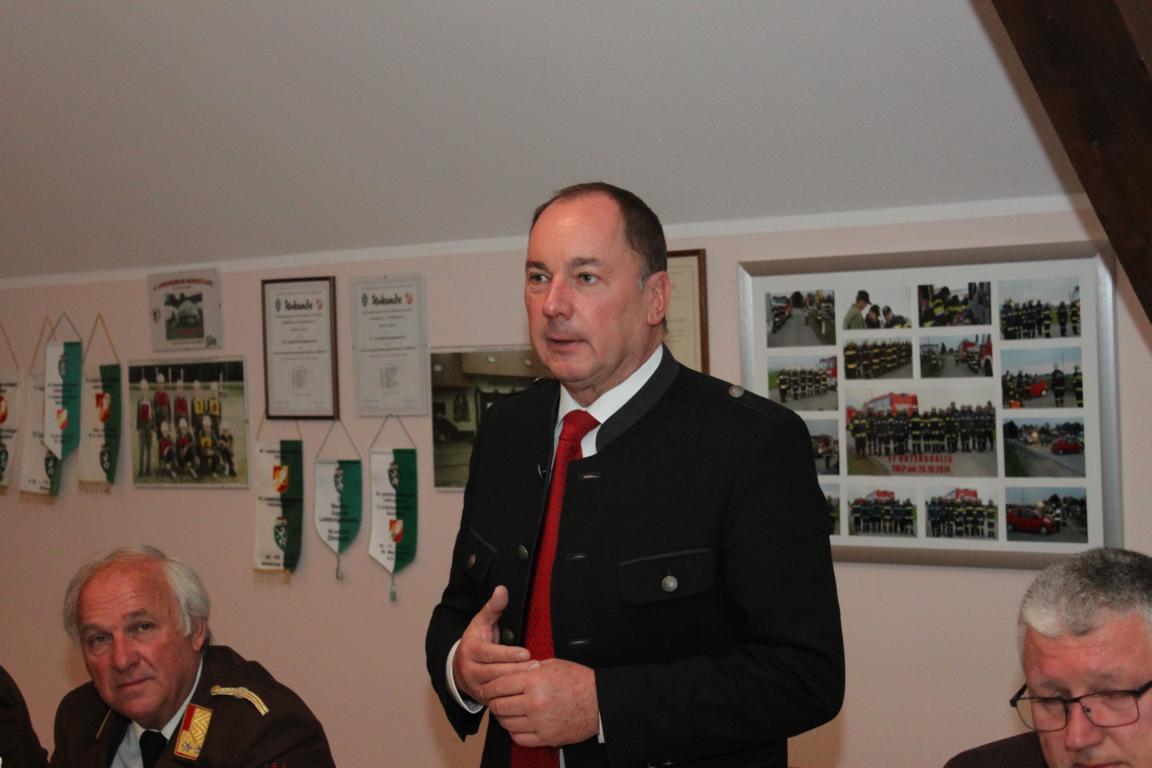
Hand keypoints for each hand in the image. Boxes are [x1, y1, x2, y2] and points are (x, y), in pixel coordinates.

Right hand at [453, 586, 535, 704]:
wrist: (458, 667)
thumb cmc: (475, 642)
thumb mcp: (481, 622)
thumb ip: (493, 607)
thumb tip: (502, 590)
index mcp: (470, 650)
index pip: (489, 653)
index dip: (508, 654)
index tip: (526, 653)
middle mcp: (469, 670)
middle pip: (495, 672)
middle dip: (516, 669)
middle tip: (536, 665)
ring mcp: (475, 686)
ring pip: (497, 687)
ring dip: (516, 682)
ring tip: (534, 675)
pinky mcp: (483, 698)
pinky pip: (498, 698)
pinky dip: (512, 694)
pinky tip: (526, 689)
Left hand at [486, 658, 599, 746]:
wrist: (599, 702)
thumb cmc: (579, 681)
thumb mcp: (552, 665)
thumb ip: (528, 668)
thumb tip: (510, 671)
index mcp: (534, 681)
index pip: (498, 685)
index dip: (488, 687)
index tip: (486, 688)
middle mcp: (534, 702)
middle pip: (498, 706)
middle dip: (493, 702)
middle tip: (495, 699)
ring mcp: (539, 722)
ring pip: (506, 723)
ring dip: (503, 717)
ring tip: (508, 710)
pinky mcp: (545, 737)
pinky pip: (519, 738)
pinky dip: (514, 731)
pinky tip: (519, 723)